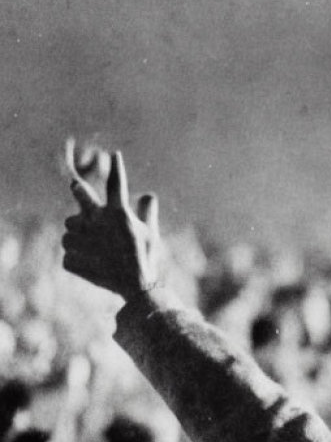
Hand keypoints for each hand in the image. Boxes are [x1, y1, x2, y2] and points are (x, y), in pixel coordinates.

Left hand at [62, 146, 161, 300]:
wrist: (136, 287)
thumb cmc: (146, 259)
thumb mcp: (151, 235)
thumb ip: (147, 213)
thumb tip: (149, 194)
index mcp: (118, 214)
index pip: (118, 185)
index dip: (118, 168)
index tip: (115, 154)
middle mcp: (98, 221)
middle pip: (82, 197)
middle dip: (79, 190)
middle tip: (75, 185)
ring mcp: (83, 238)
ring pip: (69, 231)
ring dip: (77, 239)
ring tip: (93, 252)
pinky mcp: (73, 256)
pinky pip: (68, 255)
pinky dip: (77, 261)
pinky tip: (91, 268)